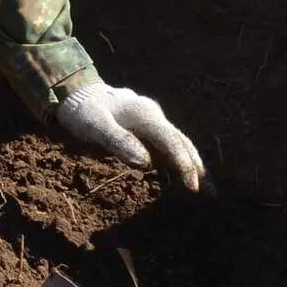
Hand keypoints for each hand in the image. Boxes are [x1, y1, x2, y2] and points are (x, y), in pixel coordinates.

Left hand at [55, 83, 205, 190]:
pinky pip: (167, 145)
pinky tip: (181, 176)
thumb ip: (117, 140)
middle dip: (196, 167)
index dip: (184, 164)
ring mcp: (151, 121)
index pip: (171, 141)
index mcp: (145, 114)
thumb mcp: (94, 125)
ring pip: (178, 143)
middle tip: (210, 193)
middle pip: (182, 142)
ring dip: (191, 164)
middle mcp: (153, 116)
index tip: (192, 187)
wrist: (76, 93)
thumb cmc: (83, 110)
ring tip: (204, 188)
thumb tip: (145, 163)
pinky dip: (178, 160)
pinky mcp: (146, 128)